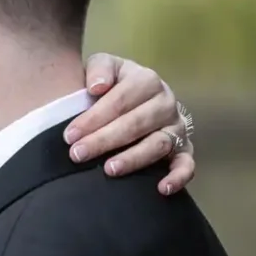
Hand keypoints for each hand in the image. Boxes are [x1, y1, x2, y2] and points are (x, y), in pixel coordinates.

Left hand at [66, 54, 195, 195]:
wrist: (133, 96)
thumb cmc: (112, 84)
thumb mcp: (104, 66)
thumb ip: (99, 68)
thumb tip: (96, 87)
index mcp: (147, 80)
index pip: (119, 100)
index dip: (93, 118)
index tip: (69, 136)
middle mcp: (166, 103)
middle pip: (136, 123)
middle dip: (104, 140)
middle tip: (78, 154)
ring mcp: (176, 127)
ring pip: (158, 144)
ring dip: (134, 158)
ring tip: (109, 170)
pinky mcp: (183, 149)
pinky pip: (186, 164)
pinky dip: (178, 177)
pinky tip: (162, 189)